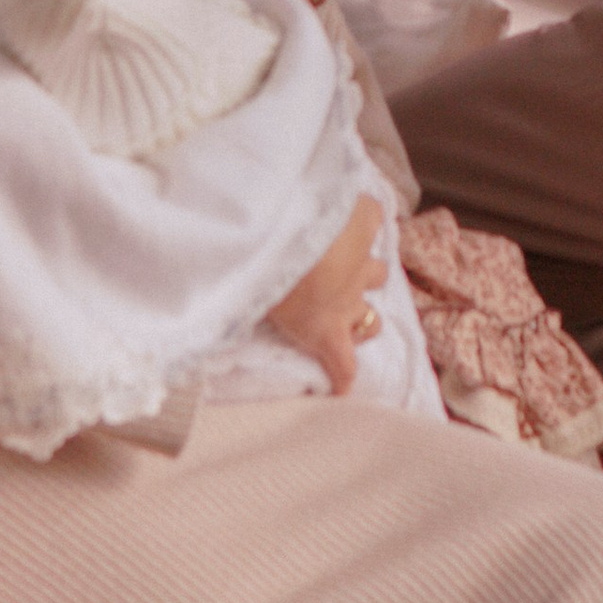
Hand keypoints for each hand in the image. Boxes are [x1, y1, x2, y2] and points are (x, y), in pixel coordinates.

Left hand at [265, 194, 386, 393]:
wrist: (294, 231)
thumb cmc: (266, 278)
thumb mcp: (254, 307)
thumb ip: (255, 317)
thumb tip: (224, 330)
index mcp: (322, 328)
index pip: (343, 364)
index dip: (345, 377)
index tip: (343, 388)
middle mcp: (348, 298)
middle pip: (371, 322)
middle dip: (361, 319)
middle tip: (345, 310)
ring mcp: (361, 261)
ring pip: (378, 275)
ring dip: (366, 273)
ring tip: (352, 263)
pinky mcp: (365, 221)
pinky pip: (374, 222)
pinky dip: (365, 221)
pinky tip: (354, 214)